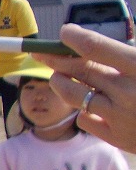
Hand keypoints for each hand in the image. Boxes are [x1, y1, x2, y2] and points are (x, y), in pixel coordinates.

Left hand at [33, 24, 135, 153]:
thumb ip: (124, 55)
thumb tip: (84, 43)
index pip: (96, 47)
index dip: (74, 37)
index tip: (65, 32)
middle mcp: (128, 92)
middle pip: (78, 69)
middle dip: (55, 58)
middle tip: (42, 52)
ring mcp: (120, 116)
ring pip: (71, 94)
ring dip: (60, 82)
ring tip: (59, 76)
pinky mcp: (116, 137)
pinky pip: (83, 118)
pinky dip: (83, 110)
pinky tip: (91, 105)